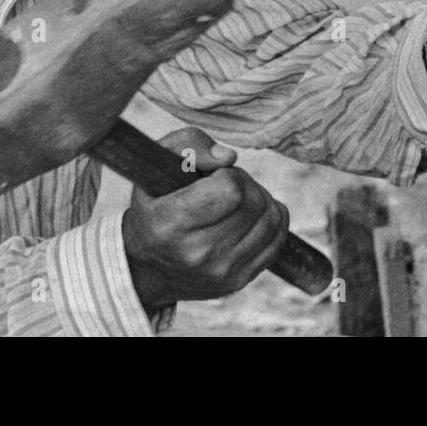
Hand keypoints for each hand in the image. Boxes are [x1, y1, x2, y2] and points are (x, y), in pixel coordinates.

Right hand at [121, 127, 289, 310]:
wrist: (148, 267)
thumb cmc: (155, 204)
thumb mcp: (156, 164)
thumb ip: (189, 145)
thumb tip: (228, 158)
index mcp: (171, 224)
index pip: (230, 189)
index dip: (227, 174)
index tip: (211, 178)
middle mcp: (197, 254)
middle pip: (253, 202)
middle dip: (244, 183)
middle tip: (223, 187)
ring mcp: (222, 272)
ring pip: (270, 218)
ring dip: (259, 198)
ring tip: (236, 201)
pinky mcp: (240, 281)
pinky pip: (277, 238)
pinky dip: (271, 218)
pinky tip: (251, 214)